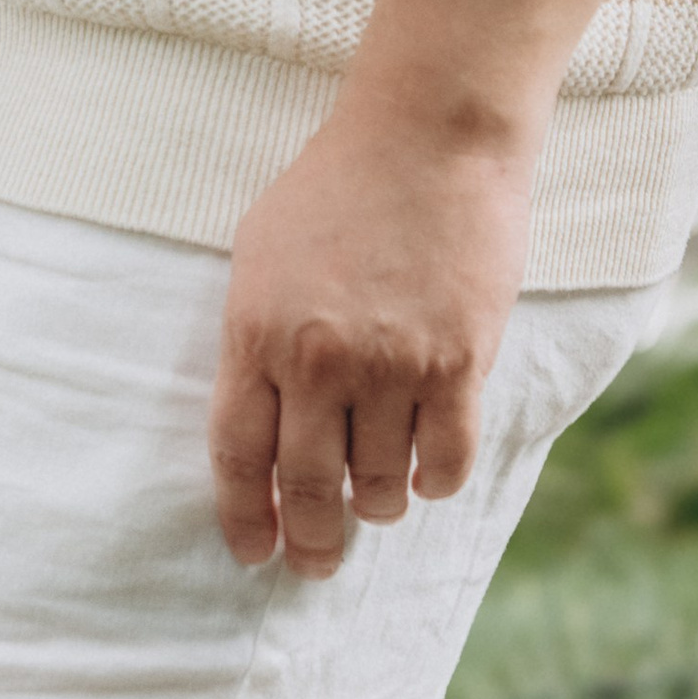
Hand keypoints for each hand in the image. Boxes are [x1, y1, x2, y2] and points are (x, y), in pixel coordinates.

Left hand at [206, 98, 532, 577]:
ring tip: (378, 492)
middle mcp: (319, 360)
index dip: (244, 518)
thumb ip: (256, 339)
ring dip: (377, 503)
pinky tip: (426, 470)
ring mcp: (392, 366)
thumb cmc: (338, 185)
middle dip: (312, 541)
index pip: (238, 455)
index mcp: (257, 332)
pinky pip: (446, 463)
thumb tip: (260, 426)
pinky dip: (434, 481)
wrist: (428, 135)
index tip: (255, 551)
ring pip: (380, 486)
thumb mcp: (262, 253)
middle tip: (318, 563)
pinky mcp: (458, 365)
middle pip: (307, 489)